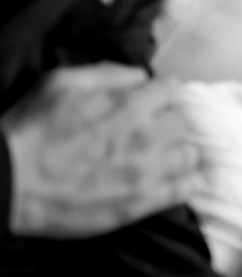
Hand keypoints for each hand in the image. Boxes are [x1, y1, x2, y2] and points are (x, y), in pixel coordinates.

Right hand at [1, 63, 201, 237]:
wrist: (10, 182)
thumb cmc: (31, 130)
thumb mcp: (62, 83)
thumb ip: (108, 74)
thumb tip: (140, 76)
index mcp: (130, 105)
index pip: (172, 89)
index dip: (161, 93)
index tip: (153, 101)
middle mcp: (147, 136)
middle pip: (182, 122)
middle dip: (168, 121)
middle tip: (151, 129)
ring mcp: (148, 172)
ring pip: (189, 154)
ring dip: (177, 151)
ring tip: (160, 155)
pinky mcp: (142, 203)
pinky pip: (185, 189)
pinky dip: (185, 182)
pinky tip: (173, 179)